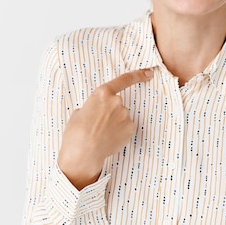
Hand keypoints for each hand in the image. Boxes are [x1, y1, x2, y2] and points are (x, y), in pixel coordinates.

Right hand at [57, 69, 152, 189]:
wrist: (83, 152)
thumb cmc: (76, 132)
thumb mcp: (79, 112)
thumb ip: (93, 106)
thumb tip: (97, 111)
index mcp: (103, 93)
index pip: (124, 80)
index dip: (138, 75)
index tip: (149, 73)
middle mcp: (117, 102)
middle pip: (117, 104)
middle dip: (110, 113)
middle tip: (97, 125)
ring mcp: (125, 115)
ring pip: (121, 118)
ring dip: (114, 124)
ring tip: (101, 135)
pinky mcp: (130, 129)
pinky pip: (125, 129)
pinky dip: (119, 133)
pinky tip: (108, 140)